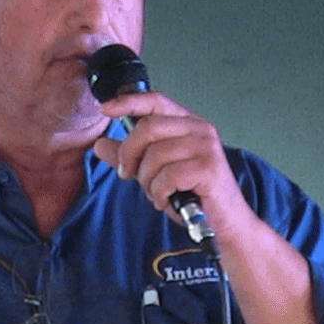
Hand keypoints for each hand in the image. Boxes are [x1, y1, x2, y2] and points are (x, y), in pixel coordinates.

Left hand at [92, 91, 253, 245]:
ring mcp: (206, 146)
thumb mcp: (153, 172)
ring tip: (157, 192)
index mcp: (186, 123)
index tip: (105, 110)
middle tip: (128, 174)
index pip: (155, 100)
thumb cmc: (192, 194)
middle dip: (129, 154)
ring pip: (155, 155)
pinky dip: (160, 193)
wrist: (223, 222)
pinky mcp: (208, 167)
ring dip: (147, 180)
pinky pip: (167, 176)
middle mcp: (199, 129)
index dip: (128, 102)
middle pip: (148, 127)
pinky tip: (167, 200)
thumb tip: (100, 144)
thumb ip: (130, 157)